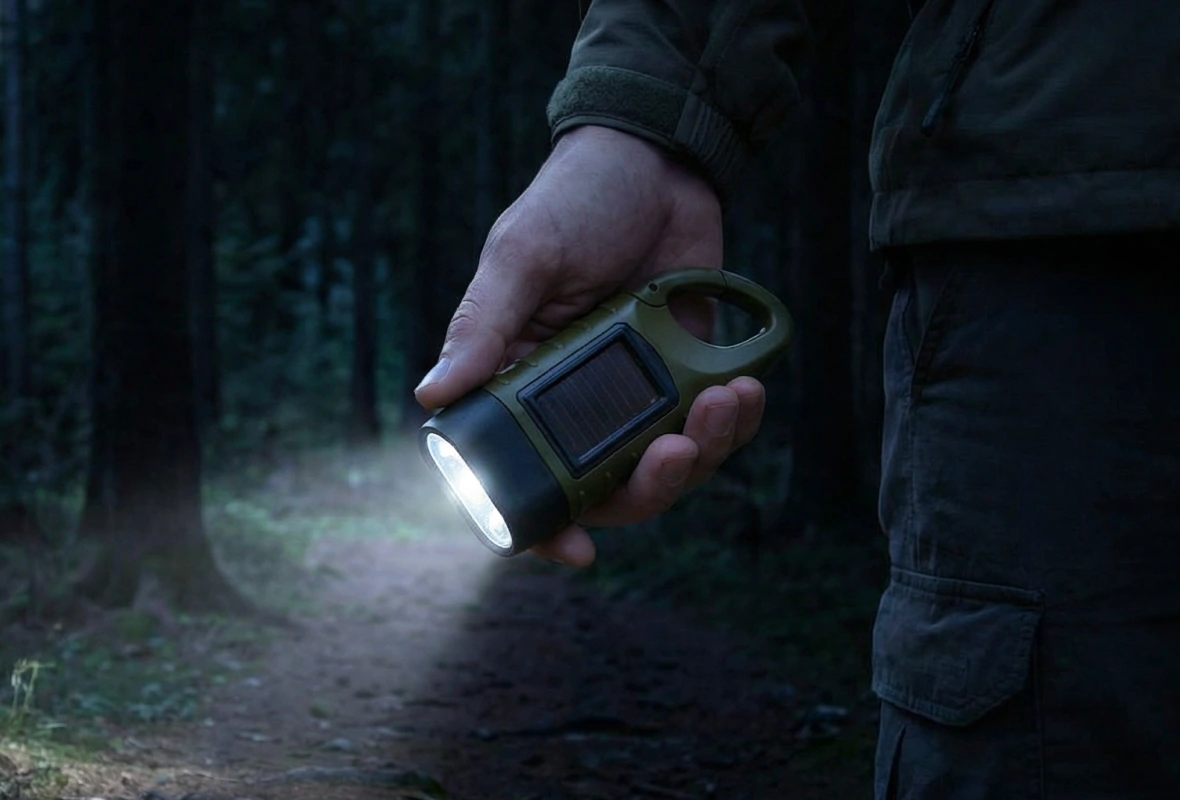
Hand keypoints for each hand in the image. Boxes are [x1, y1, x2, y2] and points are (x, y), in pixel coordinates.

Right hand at [415, 125, 765, 565]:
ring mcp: (639, 388)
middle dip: (650, 485)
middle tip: (676, 450)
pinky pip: (715, 425)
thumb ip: (484, 325)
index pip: (520, 474)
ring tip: (728, 399)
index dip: (544, 525)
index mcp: (521, 379)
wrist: (660, 160)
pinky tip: (746, 388)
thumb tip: (432, 397)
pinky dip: (736, 421)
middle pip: (610, 486)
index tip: (577, 552)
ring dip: (705, 449)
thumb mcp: (523, 255)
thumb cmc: (575, 199)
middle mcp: (578, 398)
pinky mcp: (690, 371)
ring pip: (670, 462)